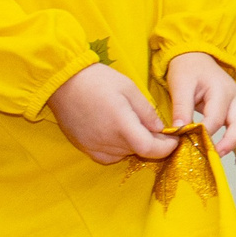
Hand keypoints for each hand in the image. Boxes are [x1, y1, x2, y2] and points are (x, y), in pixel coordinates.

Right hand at [49, 63, 177, 163]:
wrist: (62, 81)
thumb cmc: (97, 80)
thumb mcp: (130, 89)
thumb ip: (147, 112)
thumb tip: (160, 129)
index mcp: (121, 124)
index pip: (149, 149)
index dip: (166, 147)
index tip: (174, 139)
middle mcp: (106, 140)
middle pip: (138, 151)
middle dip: (153, 143)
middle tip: (157, 129)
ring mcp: (92, 145)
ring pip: (123, 154)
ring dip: (134, 145)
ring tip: (133, 126)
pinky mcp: (82, 146)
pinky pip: (107, 156)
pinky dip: (118, 149)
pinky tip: (117, 134)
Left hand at [166, 50, 235, 154]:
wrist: (196, 58)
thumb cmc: (187, 71)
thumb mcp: (179, 86)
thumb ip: (181, 109)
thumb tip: (179, 132)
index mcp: (221, 91)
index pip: (215, 120)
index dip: (203, 135)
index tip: (188, 145)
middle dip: (229, 142)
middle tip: (212, 154)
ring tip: (223, 149)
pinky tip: (231, 141)